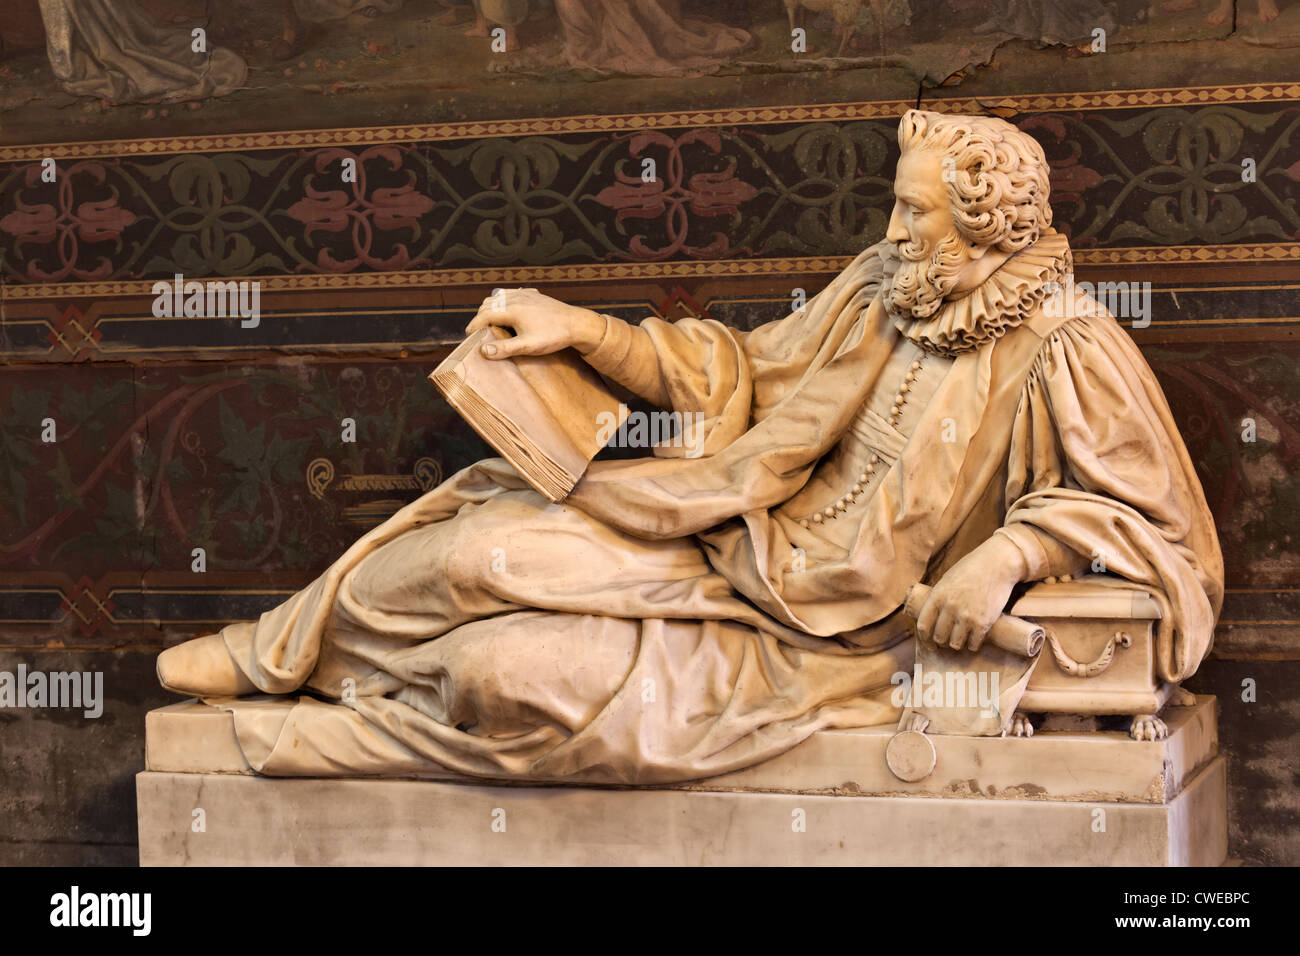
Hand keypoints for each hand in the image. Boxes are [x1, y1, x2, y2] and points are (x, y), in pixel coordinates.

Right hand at [465, 288, 604, 360]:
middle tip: (479, 332)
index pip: (484, 315)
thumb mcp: (528, 346)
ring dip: (491, 308)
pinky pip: (512, 293)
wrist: (577, 324)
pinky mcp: (534, 295)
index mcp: (511, 309)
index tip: (468, 336)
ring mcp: (525, 294)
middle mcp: (515, 298)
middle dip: (480, 317)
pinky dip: (504, 301)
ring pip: (499, 297)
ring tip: (490, 322)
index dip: (473, 326)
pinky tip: (508, 309)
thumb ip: (505, 348)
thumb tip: (483, 351)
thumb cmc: (553, 336)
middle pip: (488, 304)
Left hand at [915, 534, 1027, 651]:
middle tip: (946, 642)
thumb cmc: (972, 569)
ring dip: (957, 644)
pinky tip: (974, 640)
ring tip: (960, 640)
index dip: (924, 639)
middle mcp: (950, 608)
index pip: (923, 625)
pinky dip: (973, 645)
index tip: (929, 644)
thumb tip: (932, 615)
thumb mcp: (947, 579)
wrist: (998, 564)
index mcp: (937, 596)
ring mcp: (966, 616)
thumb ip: (939, 597)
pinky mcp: (983, 622)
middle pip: (939, 637)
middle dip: (941, 642)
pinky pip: (973, 644)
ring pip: (955, 644)